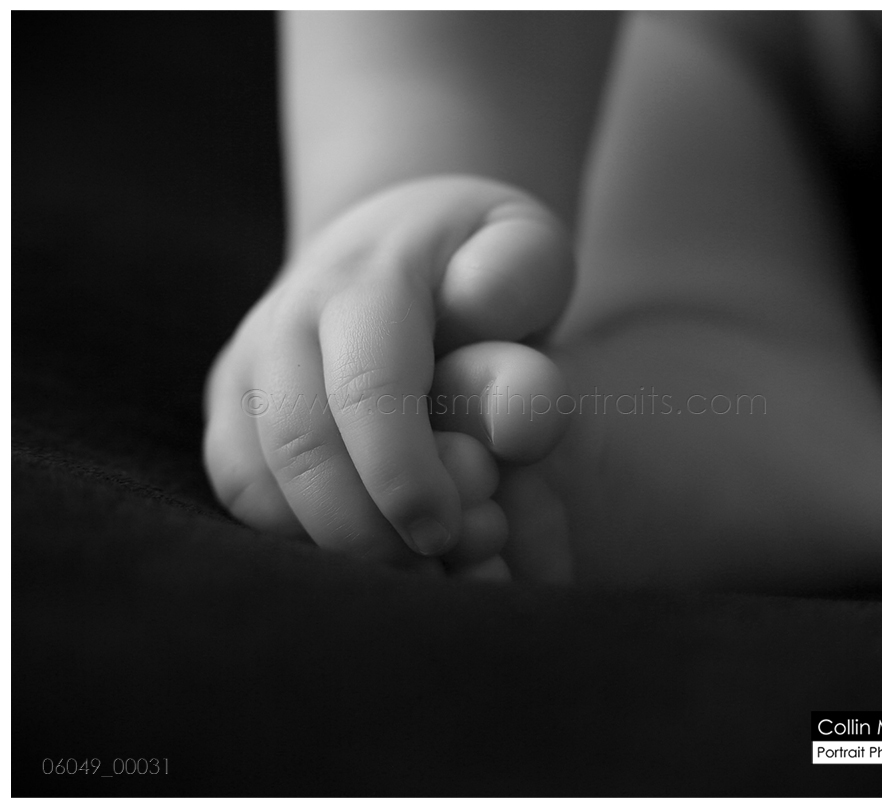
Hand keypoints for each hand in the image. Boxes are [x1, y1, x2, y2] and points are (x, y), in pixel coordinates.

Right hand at [203, 176, 572, 576]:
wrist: (396, 241)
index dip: (402, 473)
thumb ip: (520, 287)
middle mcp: (287, 319)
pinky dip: (298, 538)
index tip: (444, 532)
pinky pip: (243, 491)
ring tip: (408, 569)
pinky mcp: (233, 407)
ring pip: (255, 482)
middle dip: (364, 529)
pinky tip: (366, 548)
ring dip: (329, 545)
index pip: (367, 386)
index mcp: (364, 279)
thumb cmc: (478, 262)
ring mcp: (248, 364)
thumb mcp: (526, 249)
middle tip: (430, 571)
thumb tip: (491, 358)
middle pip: (299, 446)